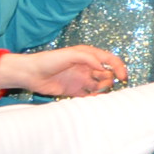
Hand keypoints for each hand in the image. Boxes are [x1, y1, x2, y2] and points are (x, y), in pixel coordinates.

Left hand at [0, 45, 129, 97]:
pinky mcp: (75, 91)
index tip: (123, 77)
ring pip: (100, 85)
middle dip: (109, 79)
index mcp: (88, 56)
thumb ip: (88, 58)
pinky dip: (94, 98)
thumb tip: (103, 66)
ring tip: (96, 92)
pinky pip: (89, 96)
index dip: (118, 67)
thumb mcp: (70, 54)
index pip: (109, 59)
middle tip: (102, 85)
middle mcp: (87, 67)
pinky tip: (91, 99)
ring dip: (102, 89)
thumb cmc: (49, 60)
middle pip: (107, 74)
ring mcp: (81, 79)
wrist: (31, 74)